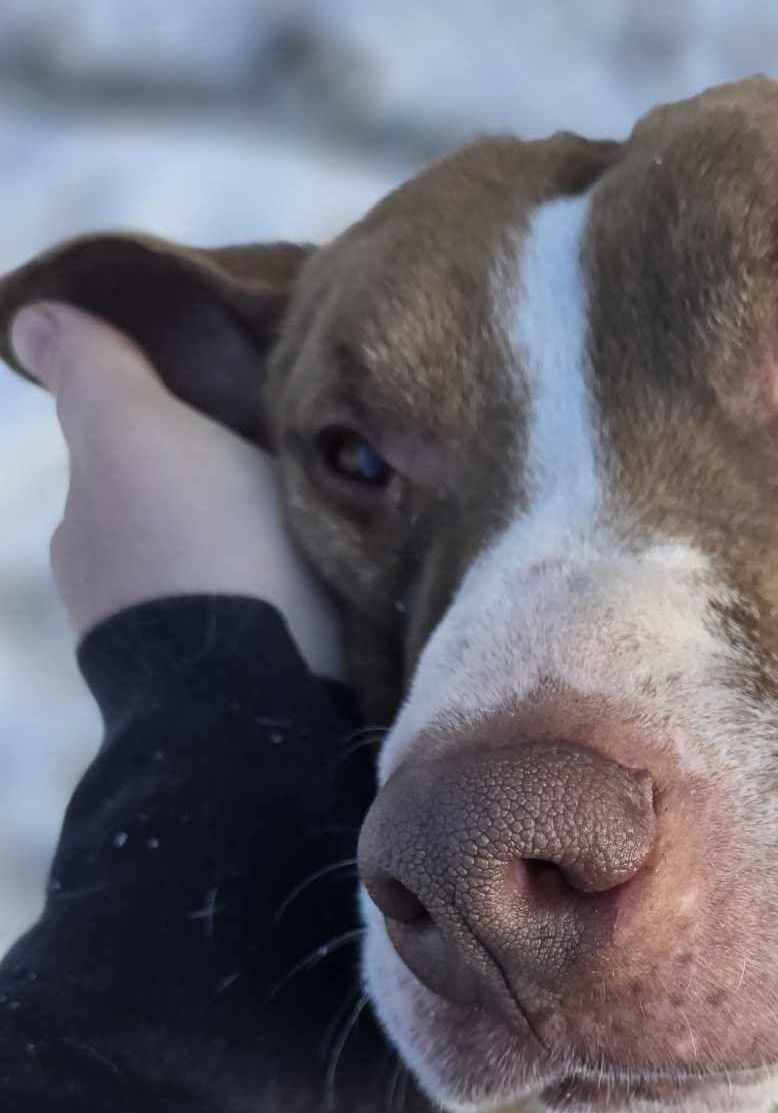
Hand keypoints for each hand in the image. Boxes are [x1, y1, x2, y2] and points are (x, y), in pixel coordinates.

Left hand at [8, 301, 343, 678]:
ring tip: (322, 549)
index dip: (172, 441)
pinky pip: (263, 637)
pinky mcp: (241, 707)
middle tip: (289, 485)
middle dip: (219, 510)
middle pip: (172, 529)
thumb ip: (95, 373)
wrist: (258, 695)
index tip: (233, 429)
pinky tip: (327, 607)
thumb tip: (30, 319)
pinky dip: (286, 617)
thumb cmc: (198, 550)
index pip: (123, 470)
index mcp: (84, 537)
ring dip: (259, 568)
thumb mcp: (137, 430)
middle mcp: (112, 605)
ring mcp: (173, 668)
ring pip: (220, 587)